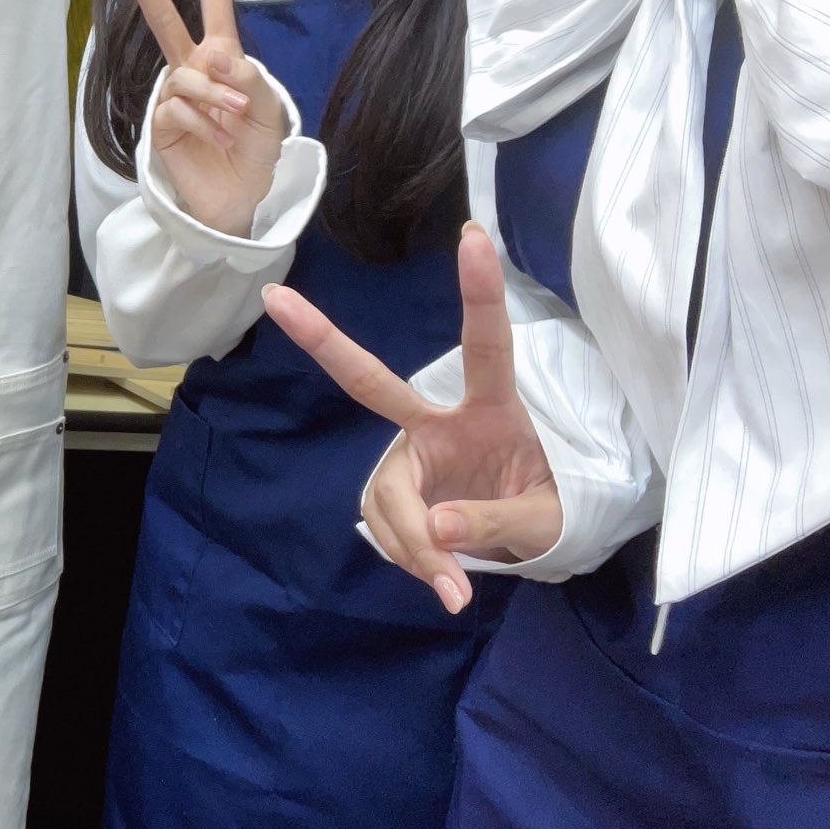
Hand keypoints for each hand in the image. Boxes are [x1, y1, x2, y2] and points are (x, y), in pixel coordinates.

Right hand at [113, 0, 288, 236]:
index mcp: (223, 58)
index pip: (215, 5)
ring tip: (233, 119)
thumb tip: (215, 57)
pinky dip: (200, 122)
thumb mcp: (269, 110)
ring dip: (214, 96)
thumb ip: (249, 78)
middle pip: (165, 23)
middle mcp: (193, 70)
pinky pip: (175, 109)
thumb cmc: (257, 150)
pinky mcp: (161, 126)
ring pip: (185, 77)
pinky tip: (214, 139)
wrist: (241, 199)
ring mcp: (174, 97)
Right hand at [262, 223, 562, 613]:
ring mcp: (411, 456)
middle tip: (277, 301)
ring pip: (388, 496)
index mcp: (493, 408)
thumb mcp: (546, 520)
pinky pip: (388, 527)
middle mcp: (439, 422)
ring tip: (453, 590)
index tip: (474, 238)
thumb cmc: (552, 510)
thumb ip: (496, 521)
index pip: (486, 346)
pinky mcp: (397, 492)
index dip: (480, 294)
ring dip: (413, 545)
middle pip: (371, 383)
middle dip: (324, 341)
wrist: (530, 542)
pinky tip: (441, 582)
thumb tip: (434, 529)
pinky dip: (412, 560)